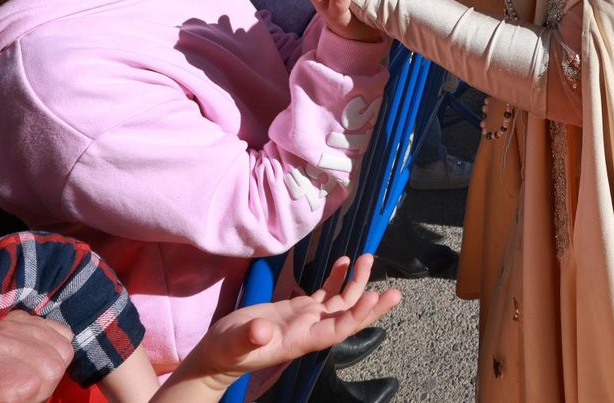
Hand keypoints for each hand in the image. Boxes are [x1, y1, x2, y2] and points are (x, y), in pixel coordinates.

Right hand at [0, 310, 73, 402]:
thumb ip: (25, 345)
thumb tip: (58, 355)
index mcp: (10, 321)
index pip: (62, 336)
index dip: (50, 361)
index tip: (28, 375)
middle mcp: (4, 330)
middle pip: (60, 355)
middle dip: (45, 378)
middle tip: (13, 391)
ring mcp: (0, 351)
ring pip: (51, 373)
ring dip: (35, 392)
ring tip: (3, 395)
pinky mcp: (2, 380)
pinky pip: (33, 391)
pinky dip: (23, 401)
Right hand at [176, 256, 400, 390]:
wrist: (218, 354)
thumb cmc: (225, 352)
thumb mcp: (233, 344)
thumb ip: (250, 337)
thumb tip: (264, 331)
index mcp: (300, 340)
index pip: (336, 330)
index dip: (356, 316)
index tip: (372, 298)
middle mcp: (310, 330)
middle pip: (348, 318)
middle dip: (371, 305)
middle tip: (395, 292)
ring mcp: (306, 319)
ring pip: (340, 302)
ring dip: (356, 283)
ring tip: (367, 258)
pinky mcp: (298, 310)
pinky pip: (325, 294)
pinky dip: (337, 279)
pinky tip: (344, 262)